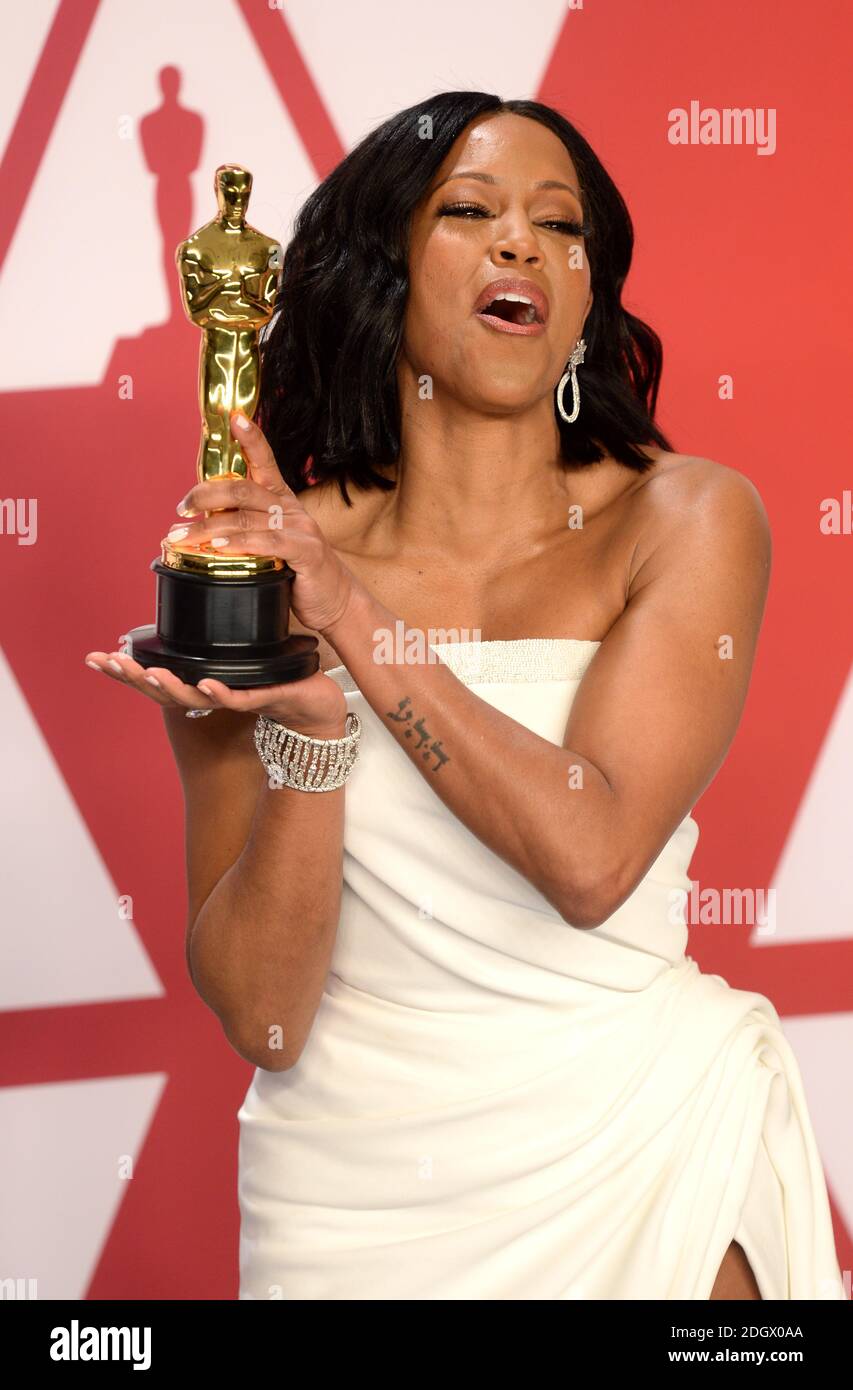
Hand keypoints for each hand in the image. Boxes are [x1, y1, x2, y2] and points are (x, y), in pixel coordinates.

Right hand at [83, 649, 347, 731]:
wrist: (319, 707)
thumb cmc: (278, 683)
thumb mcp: (240, 660)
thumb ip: (215, 643)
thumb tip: (193, 612)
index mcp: (203, 684)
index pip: (156, 678)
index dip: (125, 670)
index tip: (95, 658)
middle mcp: (212, 696)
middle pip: (164, 691)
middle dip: (134, 678)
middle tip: (108, 663)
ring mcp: (236, 699)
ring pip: (195, 698)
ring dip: (171, 686)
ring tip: (150, 674)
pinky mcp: (265, 699)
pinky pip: (238, 699)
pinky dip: (220, 694)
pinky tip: (206, 685)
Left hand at [164, 410, 355, 636]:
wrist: (334, 600)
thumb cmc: (296, 570)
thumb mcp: (268, 542)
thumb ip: (242, 528)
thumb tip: (199, 524)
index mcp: (281, 499)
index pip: (264, 460)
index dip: (250, 437)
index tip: (233, 416)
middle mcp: (290, 507)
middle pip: (243, 490)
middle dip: (205, 496)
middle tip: (181, 509)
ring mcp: (300, 528)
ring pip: (245, 520)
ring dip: (207, 529)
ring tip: (181, 537)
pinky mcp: (306, 552)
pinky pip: (267, 543)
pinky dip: (238, 544)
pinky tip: (217, 548)